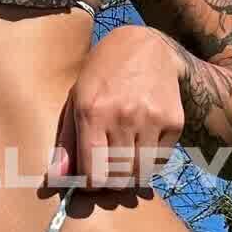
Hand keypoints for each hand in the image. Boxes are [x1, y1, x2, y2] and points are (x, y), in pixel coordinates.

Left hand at [50, 24, 184, 190]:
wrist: (145, 46)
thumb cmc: (103, 76)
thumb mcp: (76, 100)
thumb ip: (66, 142)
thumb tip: (58, 180)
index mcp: (92, 113)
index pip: (94, 174)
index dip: (91, 185)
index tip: (91, 179)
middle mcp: (124, 117)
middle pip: (119, 180)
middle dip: (112, 183)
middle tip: (109, 171)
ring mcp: (152, 119)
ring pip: (141, 174)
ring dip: (131, 174)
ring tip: (125, 157)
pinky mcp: (174, 121)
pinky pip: (161, 160)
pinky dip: (151, 161)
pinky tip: (143, 143)